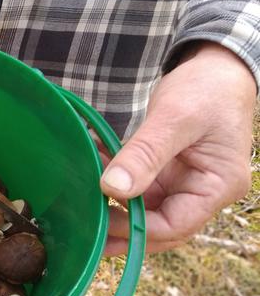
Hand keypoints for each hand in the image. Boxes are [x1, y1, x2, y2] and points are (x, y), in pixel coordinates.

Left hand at [100, 42, 254, 254]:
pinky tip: (89, 166)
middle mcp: (202, 191)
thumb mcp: (175, 118)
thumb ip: (145, 154)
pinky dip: (113, 177)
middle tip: (82, 226)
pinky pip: (138, 184)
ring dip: (112, 200)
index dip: (136, 229)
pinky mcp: (167, 170)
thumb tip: (112, 188)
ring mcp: (183, 182)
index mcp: (216, 186)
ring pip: (144, 206)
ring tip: (79, 191)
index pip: (175, 226)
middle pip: (159, 225)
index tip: (100, 219)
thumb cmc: (207, 89)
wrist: (216, 66)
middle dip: (121, 226)